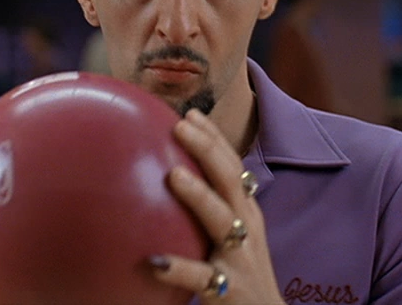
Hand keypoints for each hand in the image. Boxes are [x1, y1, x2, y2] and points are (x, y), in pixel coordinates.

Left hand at [149, 109, 284, 303]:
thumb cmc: (240, 266)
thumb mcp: (233, 231)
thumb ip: (208, 205)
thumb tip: (168, 177)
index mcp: (246, 209)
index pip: (231, 164)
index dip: (214, 137)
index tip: (191, 114)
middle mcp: (247, 225)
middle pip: (230, 180)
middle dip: (208, 150)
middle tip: (180, 126)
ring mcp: (241, 256)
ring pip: (222, 219)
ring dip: (199, 196)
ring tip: (174, 176)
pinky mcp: (231, 289)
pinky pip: (203, 277)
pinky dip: (180, 268)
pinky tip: (154, 261)